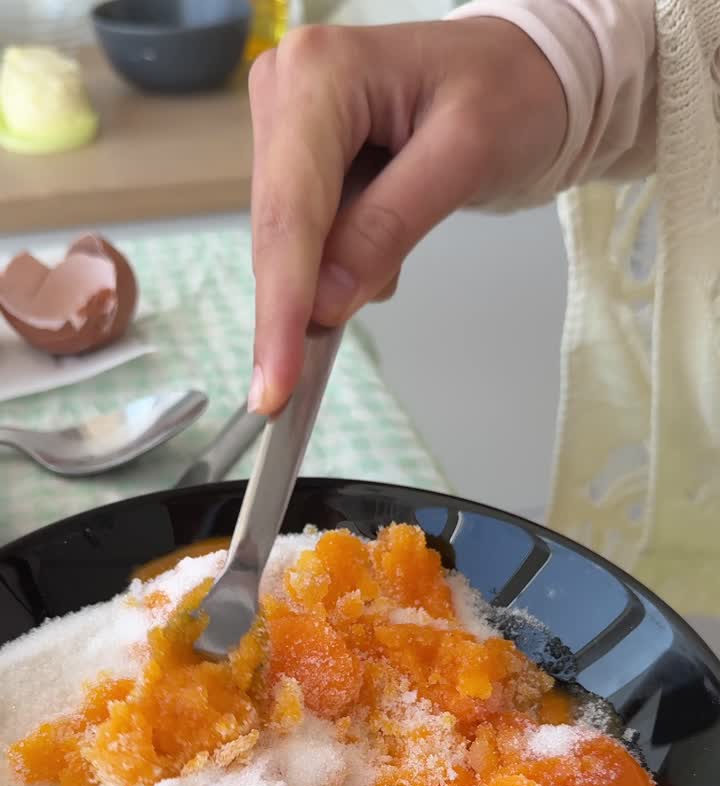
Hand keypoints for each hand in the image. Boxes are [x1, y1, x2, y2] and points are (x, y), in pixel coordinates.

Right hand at [247, 19, 565, 412]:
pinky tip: (384, 241)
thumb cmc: (509, 91)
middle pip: (276, 231)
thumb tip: (327, 299)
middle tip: (313, 374)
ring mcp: (287, 127)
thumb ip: (390, 226)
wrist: (524, 73)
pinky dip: (340, 265)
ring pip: (285, 243)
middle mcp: (287, 91)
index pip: (291, 210)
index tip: (275, 384)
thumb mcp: (465, 155)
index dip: (281, 305)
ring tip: (405, 235)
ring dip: (333, 276)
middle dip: (300, 303)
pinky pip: (304, 239)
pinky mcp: (298, 160)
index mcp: (321, 73)